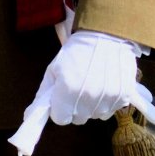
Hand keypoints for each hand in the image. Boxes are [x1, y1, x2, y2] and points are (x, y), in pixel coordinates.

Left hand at [9, 30, 154, 155]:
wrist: (107, 36)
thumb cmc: (77, 52)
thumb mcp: (54, 69)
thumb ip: (44, 94)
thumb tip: (32, 116)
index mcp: (67, 90)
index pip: (60, 119)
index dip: (60, 109)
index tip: (63, 97)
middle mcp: (88, 98)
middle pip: (78, 119)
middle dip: (75, 108)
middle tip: (78, 89)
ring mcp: (107, 98)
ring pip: (94, 116)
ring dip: (92, 106)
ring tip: (93, 85)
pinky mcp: (122, 97)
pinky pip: (110, 111)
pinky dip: (107, 103)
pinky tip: (105, 87)